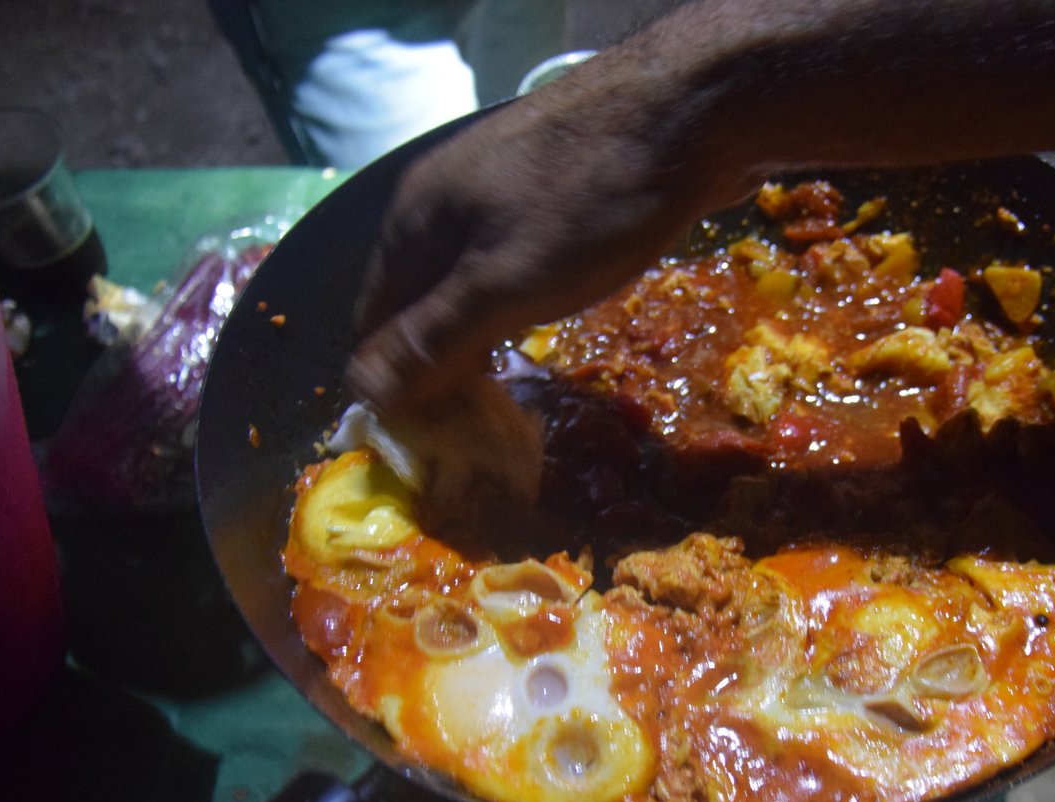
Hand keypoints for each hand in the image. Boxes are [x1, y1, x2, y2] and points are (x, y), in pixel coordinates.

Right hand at [348, 54, 747, 413]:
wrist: (691, 108)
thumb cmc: (590, 200)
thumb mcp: (504, 284)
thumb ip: (434, 339)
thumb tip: (364, 391)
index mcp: (414, 223)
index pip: (373, 324)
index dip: (396, 385)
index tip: (436, 440)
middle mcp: (444, 200)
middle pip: (418, 302)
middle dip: (440, 364)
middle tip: (479, 425)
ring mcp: (498, 189)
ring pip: (469, 281)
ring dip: (482, 335)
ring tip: (510, 388)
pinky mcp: (551, 188)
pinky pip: (514, 259)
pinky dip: (519, 300)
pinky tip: (547, 321)